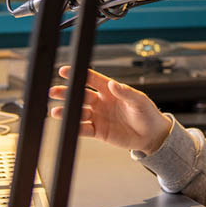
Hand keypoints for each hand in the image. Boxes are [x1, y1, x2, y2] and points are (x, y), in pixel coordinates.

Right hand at [48, 66, 170, 154]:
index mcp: (110, 90)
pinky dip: (75, 128)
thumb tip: (112, 84)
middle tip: (54, 91)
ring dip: (67, 112)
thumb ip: (125, 92)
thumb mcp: (139, 101)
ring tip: (55, 112)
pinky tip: (67, 126)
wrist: (151, 135)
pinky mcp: (99, 131)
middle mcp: (101, 102)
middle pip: (80, 95)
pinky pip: (84, 129)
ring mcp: (98, 117)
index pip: (92, 79)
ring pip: (79, 112)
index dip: (79, 75)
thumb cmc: (147, 114)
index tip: (65, 71)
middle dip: (67, 93)